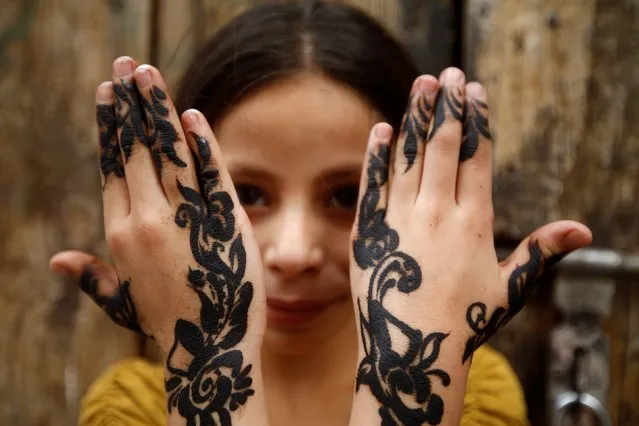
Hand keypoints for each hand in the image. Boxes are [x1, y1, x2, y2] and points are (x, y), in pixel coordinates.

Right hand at [51, 57, 266, 424]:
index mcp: (121, 231)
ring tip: (147, 72)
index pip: (112, 166)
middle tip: (125, 65)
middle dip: (129, 103)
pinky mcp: (224, 221)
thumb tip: (57, 261)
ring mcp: (186, 218)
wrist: (209, 346)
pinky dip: (201, 143)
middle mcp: (147, 218)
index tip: (107, 95)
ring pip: (168, 152)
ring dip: (157, 108)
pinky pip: (211, 174)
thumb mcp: (121, 299)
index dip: (110, 128)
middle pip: (135, 149)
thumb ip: (91, 276)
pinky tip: (192, 115)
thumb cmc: (166, 320)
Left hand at [348, 68, 591, 424]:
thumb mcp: (508, 287)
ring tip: (421, 86)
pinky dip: (375, 156)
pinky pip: (371, 185)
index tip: (475, 91)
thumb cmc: (465, 320)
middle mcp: (436, 213)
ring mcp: (398, 219)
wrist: (411, 349)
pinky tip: (380, 129)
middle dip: (447, 107)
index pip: (476, 158)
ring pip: (407, 158)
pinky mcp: (367, 230)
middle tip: (448, 72)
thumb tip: (582, 230)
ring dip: (414, 118)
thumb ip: (540, 251)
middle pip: (443, 147)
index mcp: (473, 221)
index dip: (476, 121)